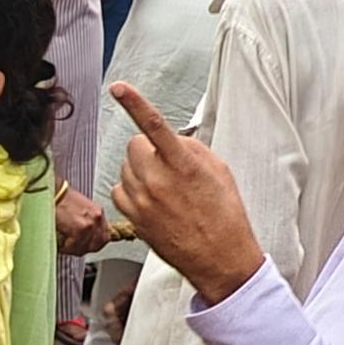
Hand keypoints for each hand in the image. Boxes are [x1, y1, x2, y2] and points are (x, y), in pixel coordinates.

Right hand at [52, 183, 114, 257]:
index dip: (94, 244)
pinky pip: (74, 246)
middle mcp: (97, 218)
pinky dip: (66, 247)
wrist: (53, 192)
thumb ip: (88, 222)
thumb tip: (88, 238)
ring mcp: (90, 224)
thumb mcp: (82, 209)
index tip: (85, 246)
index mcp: (99, 213)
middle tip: (73, 247)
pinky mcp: (79, 229)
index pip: (105, 237)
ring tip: (65, 245)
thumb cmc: (63, 199)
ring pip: (84, 248)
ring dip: (73, 249)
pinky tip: (61, 242)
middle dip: (84, 248)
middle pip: (97, 244)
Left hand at [109, 84, 263, 302]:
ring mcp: (143, 201)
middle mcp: (158, 180)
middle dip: (147, 149)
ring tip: (164, 188)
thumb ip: (192, 149)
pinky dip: (131, 191)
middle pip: (134, 145)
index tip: (119, 87)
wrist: (220, 258)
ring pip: (125, 168)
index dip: (134, 102)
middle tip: (166, 165)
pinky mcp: (134, 218)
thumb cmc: (224, 214)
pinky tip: (151, 200)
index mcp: (183, 164)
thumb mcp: (219, 171)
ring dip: (140, 170)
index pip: (154, 124)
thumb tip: (170, 140)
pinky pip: (120, 190)